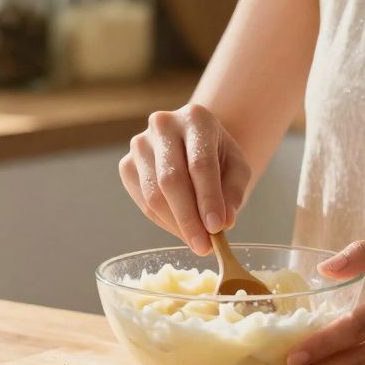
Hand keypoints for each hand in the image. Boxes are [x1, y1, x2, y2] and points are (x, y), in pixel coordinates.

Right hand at [118, 104, 251, 255]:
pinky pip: (144, 202)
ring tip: (197, 242)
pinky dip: (163, 222)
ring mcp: (140, 144)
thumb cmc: (218, 155)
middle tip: (204, 246)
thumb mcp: (237, 167)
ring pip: (154, 194)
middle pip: (172, 179)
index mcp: (196, 118)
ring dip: (176, 225)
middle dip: (189, 218)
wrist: (194, 142)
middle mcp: (163, 125)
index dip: (208, 198)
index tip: (217, 228)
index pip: (200, 164)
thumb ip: (234, 192)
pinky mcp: (127, 164)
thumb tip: (225, 222)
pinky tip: (181, 229)